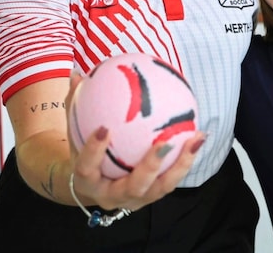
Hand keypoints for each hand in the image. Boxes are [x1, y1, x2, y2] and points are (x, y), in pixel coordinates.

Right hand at [65, 72, 204, 210]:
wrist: (91, 184)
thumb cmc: (82, 150)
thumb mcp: (74, 131)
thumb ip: (75, 104)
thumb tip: (75, 73)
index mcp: (86, 180)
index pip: (86, 167)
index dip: (94, 151)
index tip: (104, 128)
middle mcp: (111, 195)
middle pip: (132, 187)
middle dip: (150, 166)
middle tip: (165, 143)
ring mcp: (134, 199)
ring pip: (159, 188)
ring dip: (180, 164)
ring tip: (196, 139)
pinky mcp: (151, 196)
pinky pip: (171, 179)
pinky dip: (186, 159)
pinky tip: (199, 136)